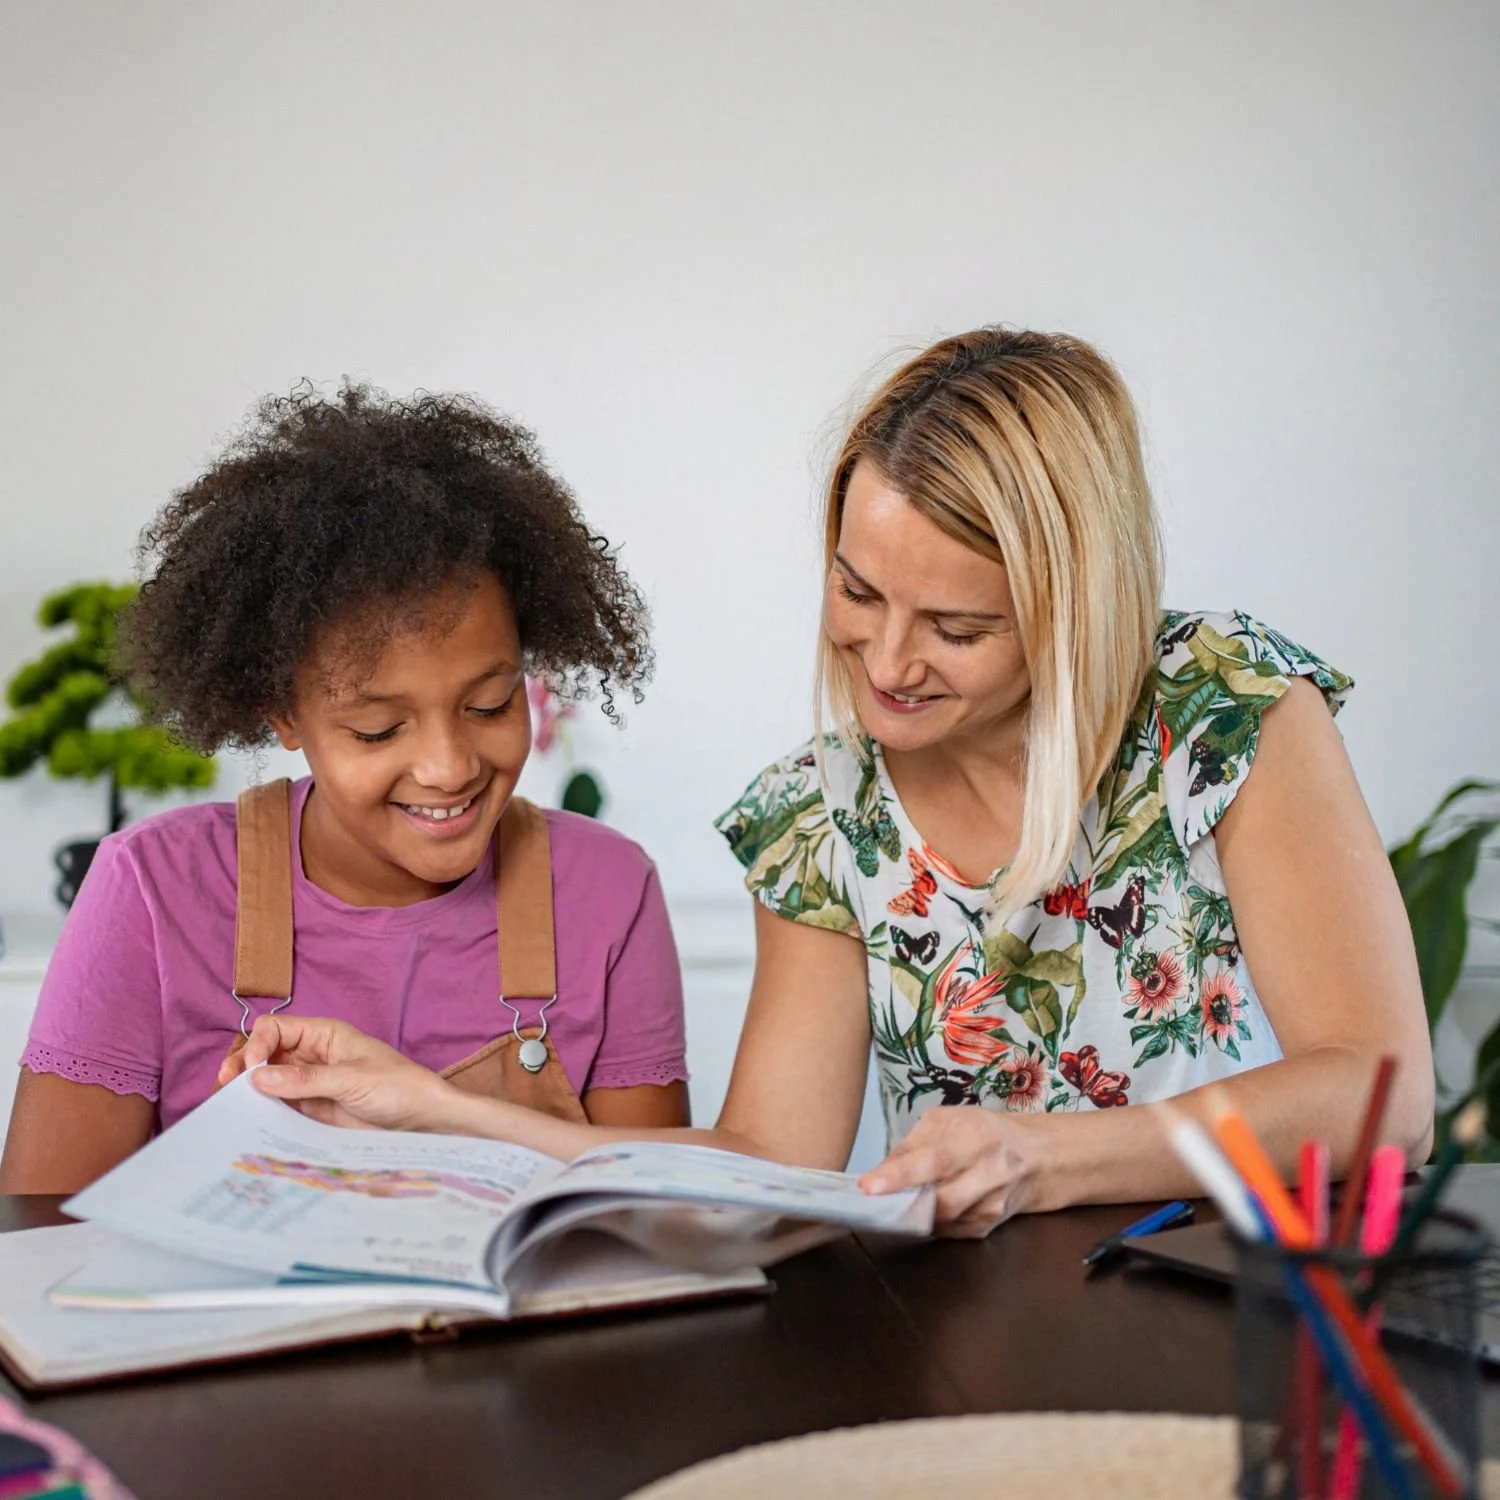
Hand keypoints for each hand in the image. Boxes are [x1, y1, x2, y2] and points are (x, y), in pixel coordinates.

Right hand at [216, 1015, 453, 1132]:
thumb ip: (306, 1080)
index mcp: (324, 1035)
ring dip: (249, 1092)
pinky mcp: (313, 1110)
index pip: (276, 1029)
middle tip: (224, 1090)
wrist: (424, 1120)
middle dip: (243, 1067)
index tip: (250, 1071)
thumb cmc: (398, 1087)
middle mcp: (312, 1056)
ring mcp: (311, 1084)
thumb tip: (257, 1077)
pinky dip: (263, 1112)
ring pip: (269, 1082)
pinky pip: (281, 1107)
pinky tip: (249, 1123)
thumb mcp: (353, 1080)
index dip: (258, 1045)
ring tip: (228, 1109)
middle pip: (265, 1055)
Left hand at [859, 1106, 1042, 1236]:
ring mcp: (992, 1206)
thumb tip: (879, 1173)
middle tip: (877, 1196)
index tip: (868, 1187)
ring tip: (903, 1196)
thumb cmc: (982, 1131)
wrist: (1033, 1157)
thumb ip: (912, 1145)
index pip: (934, 1161)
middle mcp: (990, 1174)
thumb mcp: (946, 1121)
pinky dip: (929, 1221)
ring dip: (914, 1212)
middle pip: (939, 1202)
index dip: (900, 1176)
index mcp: (976, 1138)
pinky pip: (947, 1231)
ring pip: (940, 1221)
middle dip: (903, 1201)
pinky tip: (927, 1205)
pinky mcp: (987, 1228)